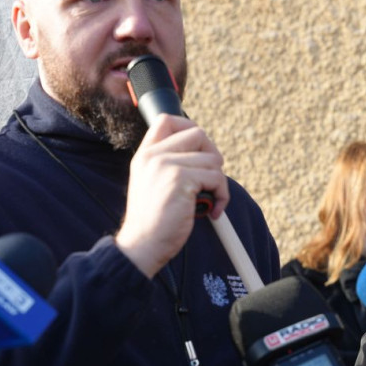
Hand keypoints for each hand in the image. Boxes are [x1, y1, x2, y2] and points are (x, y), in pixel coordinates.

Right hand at [116, 113, 229, 276]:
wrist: (143, 245)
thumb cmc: (154, 221)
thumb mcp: (153, 183)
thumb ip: (170, 163)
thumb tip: (205, 152)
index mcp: (145, 154)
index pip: (168, 120)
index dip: (189, 128)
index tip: (200, 152)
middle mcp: (153, 155)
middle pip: (198, 134)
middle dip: (212, 157)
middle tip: (209, 180)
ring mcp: (166, 164)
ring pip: (213, 159)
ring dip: (218, 183)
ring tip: (208, 201)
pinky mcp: (181, 179)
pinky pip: (217, 178)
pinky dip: (222, 196)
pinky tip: (211, 211)